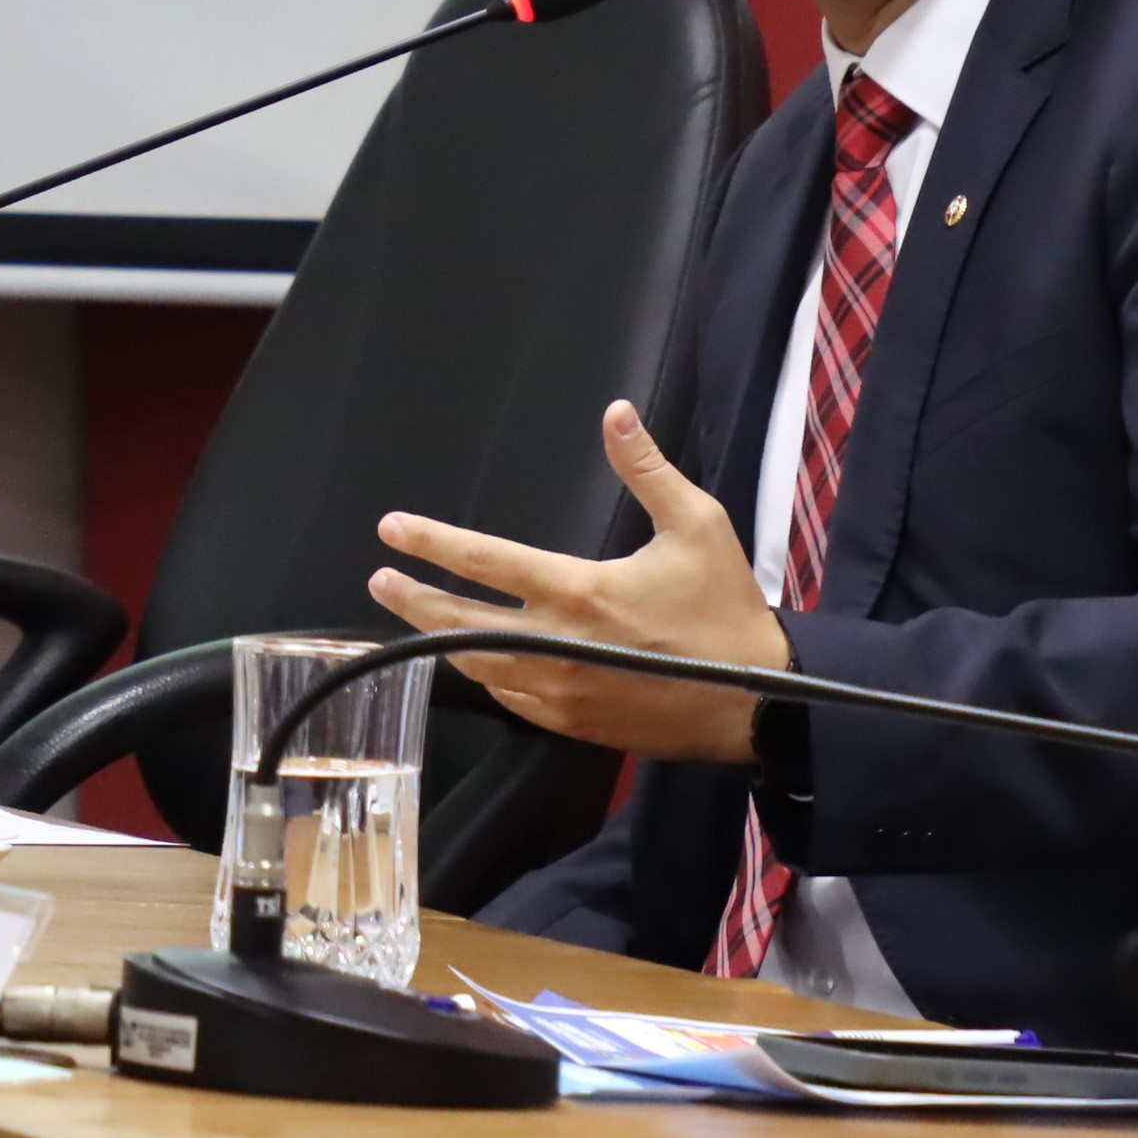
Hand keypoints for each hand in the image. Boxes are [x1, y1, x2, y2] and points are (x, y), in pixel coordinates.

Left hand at [365, 401, 793, 763]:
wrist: (759, 700)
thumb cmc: (726, 608)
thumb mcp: (697, 524)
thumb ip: (646, 468)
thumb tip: (615, 413)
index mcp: (579, 592)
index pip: (485, 563)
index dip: (432, 544)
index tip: (391, 530)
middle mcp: (556, 646)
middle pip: (459, 624)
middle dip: (412, 600)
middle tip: (379, 580)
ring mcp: (560, 693)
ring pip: (478, 667)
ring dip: (440, 641)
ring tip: (413, 619)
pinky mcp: (572, 724)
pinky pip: (510, 699)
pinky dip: (484, 676)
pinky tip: (472, 662)